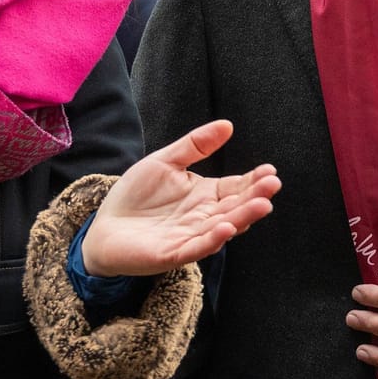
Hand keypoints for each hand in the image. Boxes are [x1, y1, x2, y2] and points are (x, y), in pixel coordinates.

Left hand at [79, 120, 278, 277]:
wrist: (104, 225)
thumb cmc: (135, 195)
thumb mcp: (165, 162)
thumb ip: (195, 145)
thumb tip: (228, 124)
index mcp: (206, 196)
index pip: (237, 188)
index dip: (254, 181)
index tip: (270, 171)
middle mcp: (204, 218)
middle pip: (236, 208)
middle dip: (256, 197)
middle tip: (273, 185)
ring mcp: (190, 237)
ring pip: (223, 228)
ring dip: (243, 218)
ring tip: (262, 205)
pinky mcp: (172, 254)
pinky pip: (196, 248)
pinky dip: (212, 240)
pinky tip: (225, 228)